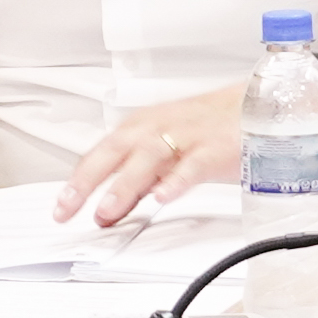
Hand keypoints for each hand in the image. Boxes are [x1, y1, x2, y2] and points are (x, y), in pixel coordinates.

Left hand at [54, 83, 243, 224]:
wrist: (257, 106)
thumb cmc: (209, 128)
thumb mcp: (166, 156)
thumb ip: (136, 183)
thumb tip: (107, 211)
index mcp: (141, 128)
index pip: (100, 154)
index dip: (77, 181)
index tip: (60, 208)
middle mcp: (157, 128)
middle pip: (114, 151)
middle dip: (87, 181)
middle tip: (68, 208)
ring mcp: (185, 137)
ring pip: (147, 158)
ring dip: (124, 184)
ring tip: (106, 210)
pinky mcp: (213, 149)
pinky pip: (191, 165)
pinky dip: (176, 180)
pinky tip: (163, 197)